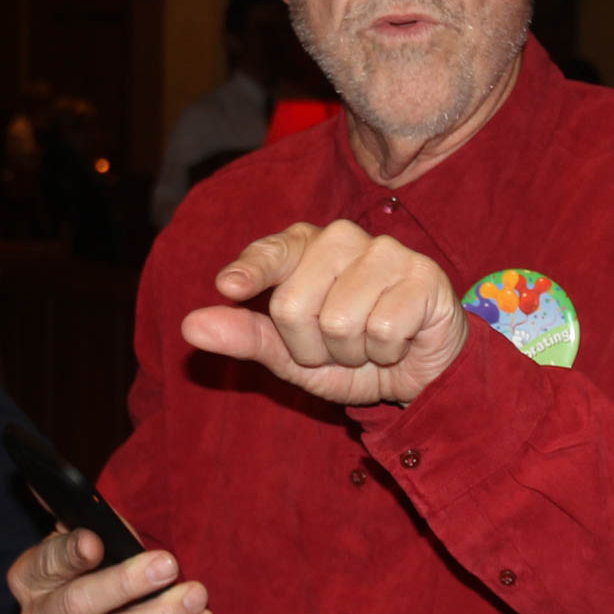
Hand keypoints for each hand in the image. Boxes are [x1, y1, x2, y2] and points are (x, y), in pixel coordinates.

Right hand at [7, 528, 213, 613]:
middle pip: (79, 605)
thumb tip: (111, 524)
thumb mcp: (92, 542)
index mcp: (32, 578)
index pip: (46, 563)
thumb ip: (101, 528)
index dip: (69, 553)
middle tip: (170, 565)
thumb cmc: (97, 571)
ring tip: (197, 597)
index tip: (96, 542)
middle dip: (127, 583)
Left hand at [181, 220, 469, 405]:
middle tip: (337, 347)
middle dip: (310, 347)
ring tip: (369, 345)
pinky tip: (400, 343)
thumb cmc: (352, 356)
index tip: (229, 287)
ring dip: (352, 354)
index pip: (272, 252)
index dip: (251, 270)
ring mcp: (386, 252)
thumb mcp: (292, 356)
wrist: (419, 375)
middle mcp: (343, 238)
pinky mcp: (423, 275)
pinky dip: (386, 353)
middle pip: (293, 304)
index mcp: (306, 247)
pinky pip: (383, 329)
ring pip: (339, 321)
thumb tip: (190, 326)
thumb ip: (246, 337)